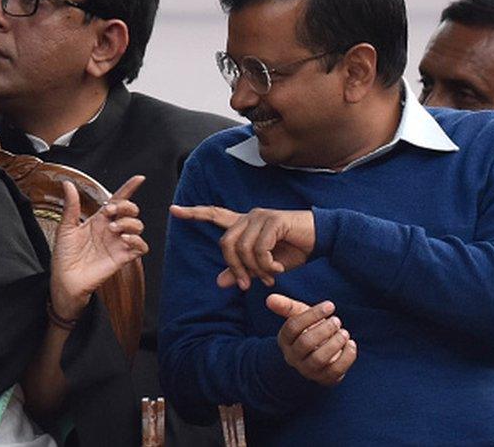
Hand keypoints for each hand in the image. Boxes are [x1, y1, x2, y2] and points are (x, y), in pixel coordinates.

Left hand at [50, 175, 147, 319]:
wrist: (65, 279)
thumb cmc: (64, 255)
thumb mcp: (66, 227)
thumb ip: (71, 206)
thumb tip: (67, 183)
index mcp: (99, 219)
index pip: (118, 200)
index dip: (129, 188)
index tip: (139, 179)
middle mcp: (111, 229)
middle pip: (131, 210)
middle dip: (126, 206)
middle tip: (111, 212)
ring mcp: (118, 243)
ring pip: (138, 226)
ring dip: (129, 223)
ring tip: (114, 229)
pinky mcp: (122, 258)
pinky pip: (141, 247)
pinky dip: (137, 240)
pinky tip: (124, 239)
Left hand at [170, 205, 314, 288]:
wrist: (321, 240)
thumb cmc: (293, 251)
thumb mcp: (264, 267)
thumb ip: (243, 271)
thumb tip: (220, 281)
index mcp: (244, 224)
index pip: (214, 215)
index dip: (193, 213)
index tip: (173, 209)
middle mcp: (249, 216)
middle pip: (225, 243)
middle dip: (235, 268)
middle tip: (247, 285)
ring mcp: (260, 216)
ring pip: (241, 248)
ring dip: (254, 270)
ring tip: (270, 277)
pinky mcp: (273, 220)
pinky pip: (259, 249)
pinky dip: (267, 265)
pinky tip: (278, 270)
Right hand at [266, 294, 356, 385]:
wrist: (319, 358)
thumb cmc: (308, 332)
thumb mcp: (299, 317)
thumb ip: (286, 307)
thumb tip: (269, 298)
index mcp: (285, 340)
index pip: (293, 326)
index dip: (312, 314)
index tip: (330, 305)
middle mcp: (293, 357)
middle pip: (305, 343)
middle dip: (324, 329)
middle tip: (337, 320)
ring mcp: (308, 370)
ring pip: (319, 358)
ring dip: (335, 343)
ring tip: (345, 332)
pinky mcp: (325, 379)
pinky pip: (336, 370)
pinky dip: (347, 356)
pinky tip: (351, 344)